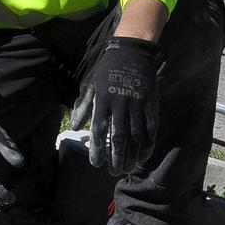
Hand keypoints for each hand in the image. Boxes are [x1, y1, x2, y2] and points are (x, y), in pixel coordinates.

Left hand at [71, 36, 160, 175]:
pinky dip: (148, 144)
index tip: (96, 163)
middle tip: (113, 172)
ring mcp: (137, 104)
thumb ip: (83, 107)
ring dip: (132, 155)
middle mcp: (120, 104)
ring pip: (135, 136)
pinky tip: (143, 156)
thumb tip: (73, 127)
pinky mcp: (151, 103)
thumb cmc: (107, 70)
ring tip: (127, 168)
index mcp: (103, 100)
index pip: (98, 130)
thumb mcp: (91, 85)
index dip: (97, 149)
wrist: (131, 52)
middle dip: (115, 157)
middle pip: (118, 137)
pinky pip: (150, 128)